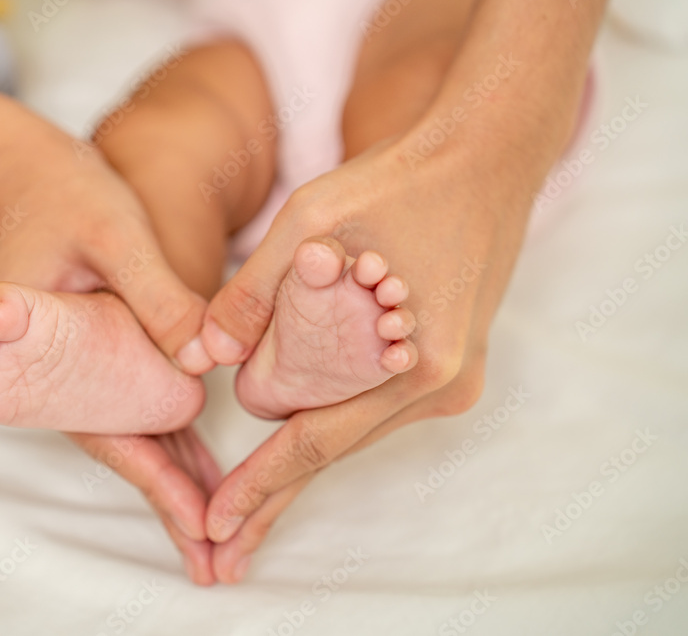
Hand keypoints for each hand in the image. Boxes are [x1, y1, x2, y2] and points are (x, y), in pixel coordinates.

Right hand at [0, 134, 220, 579]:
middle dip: (170, 506)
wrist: (18, 168)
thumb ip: (157, 295)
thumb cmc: (58, 192)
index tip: (199, 531)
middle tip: (217, 566)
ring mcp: (80, 364)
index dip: (158, 486)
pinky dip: (169, 434)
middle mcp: (61, 373)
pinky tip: (199, 463)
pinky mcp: (99, 348)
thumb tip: (207, 361)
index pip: (109, 436)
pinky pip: (136, 401)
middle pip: (122, 449)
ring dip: (172, 481)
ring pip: (132, 432)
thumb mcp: (113, 233)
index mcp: (46, 356)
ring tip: (216, 533)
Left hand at [197, 138, 541, 582]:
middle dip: (275, 487)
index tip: (216, 527)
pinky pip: (377, 402)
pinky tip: (295, 416)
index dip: (261, 485)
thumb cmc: (400, 178)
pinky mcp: (451, 362)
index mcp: (416, 363)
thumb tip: (201, 357)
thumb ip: (253, 293)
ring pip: (355, 425)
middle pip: (336, 448)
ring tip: (245, 487)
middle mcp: (441, 386)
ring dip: (302, 442)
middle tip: (222, 535)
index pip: (317, 443)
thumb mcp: (311, 222)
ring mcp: (452, 377)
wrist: (488, 153)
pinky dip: (332, 409)